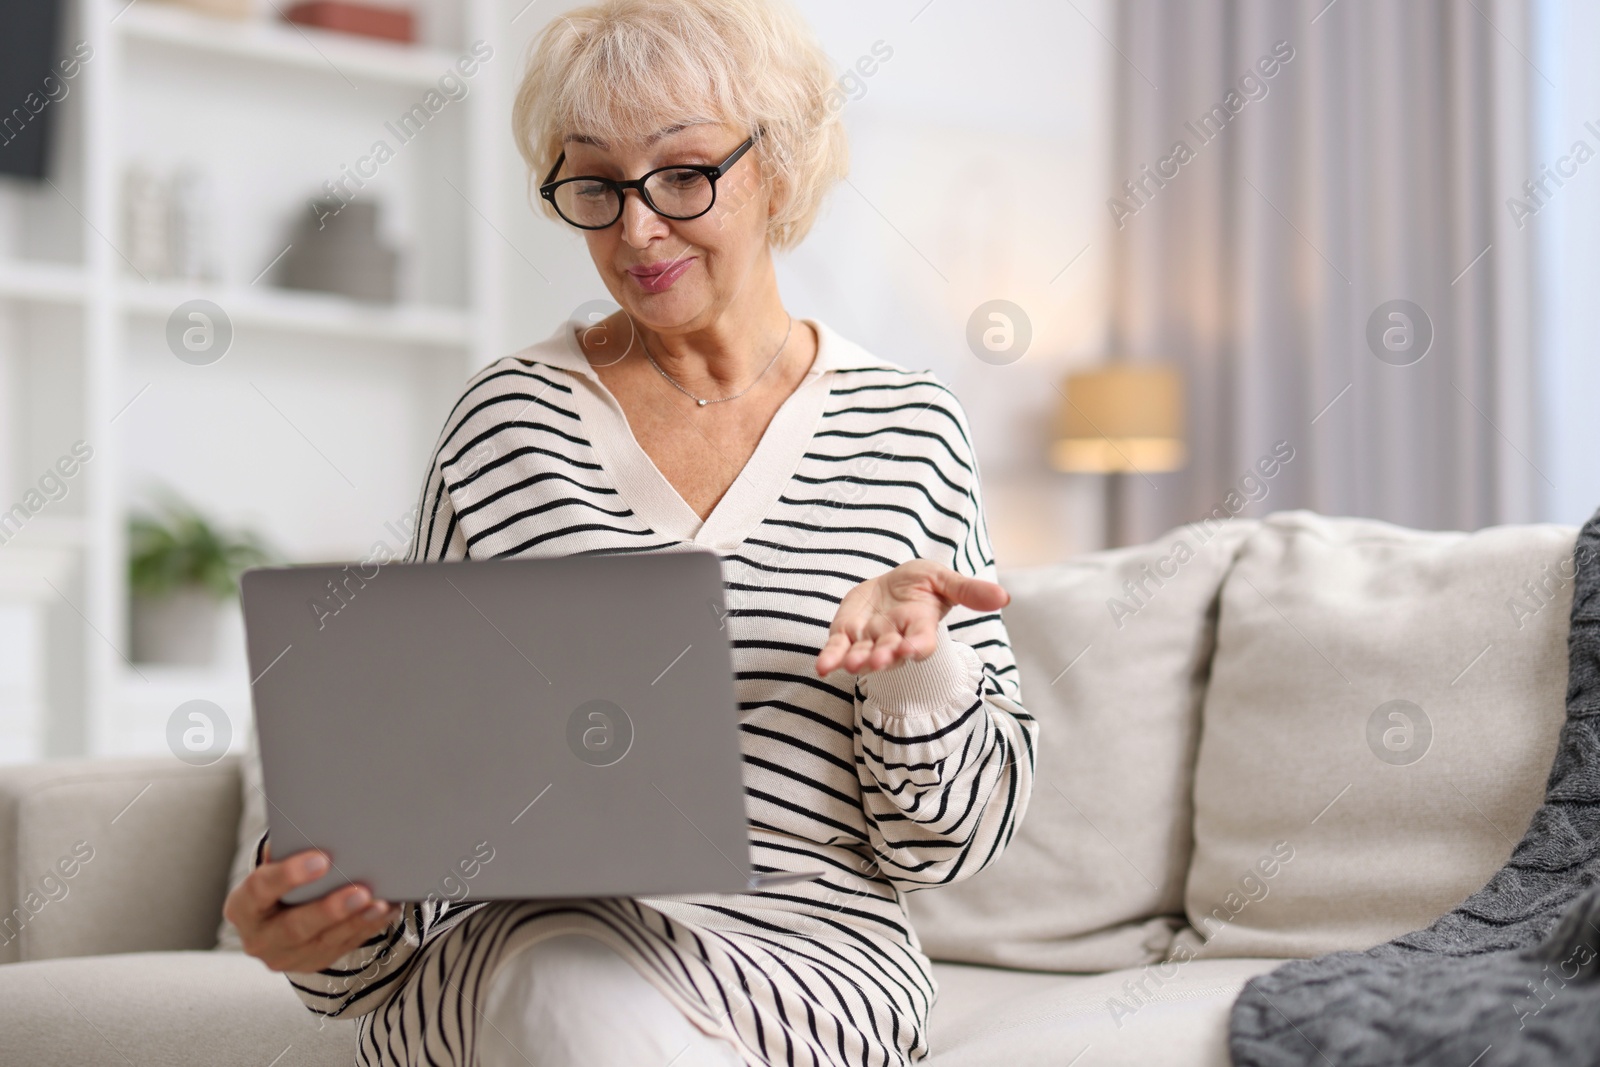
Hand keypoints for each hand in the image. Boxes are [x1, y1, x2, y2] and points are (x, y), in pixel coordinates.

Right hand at [224, 841, 399, 973]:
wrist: (272, 921)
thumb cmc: (274, 884)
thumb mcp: (269, 869)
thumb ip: (282, 853)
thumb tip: (304, 830)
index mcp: (242, 907)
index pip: (259, 890)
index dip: (288, 875)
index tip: (321, 859)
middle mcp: (260, 938)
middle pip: (294, 928)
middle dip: (330, 909)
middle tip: (359, 890)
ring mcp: (287, 956)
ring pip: (325, 941)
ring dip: (356, 921)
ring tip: (379, 902)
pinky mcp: (313, 963)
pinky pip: (344, 946)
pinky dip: (367, 927)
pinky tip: (385, 910)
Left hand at [815, 559, 1008, 675]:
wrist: (890, 585)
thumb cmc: (921, 584)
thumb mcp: (944, 579)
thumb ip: (969, 590)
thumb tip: (1005, 597)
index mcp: (920, 627)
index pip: (922, 642)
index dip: (917, 647)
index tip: (912, 649)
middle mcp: (895, 639)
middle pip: (891, 653)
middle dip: (885, 657)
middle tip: (879, 660)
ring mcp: (869, 641)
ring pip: (864, 656)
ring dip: (856, 661)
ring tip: (850, 664)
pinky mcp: (846, 636)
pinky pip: (837, 650)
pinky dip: (829, 659)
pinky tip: (822, 667)